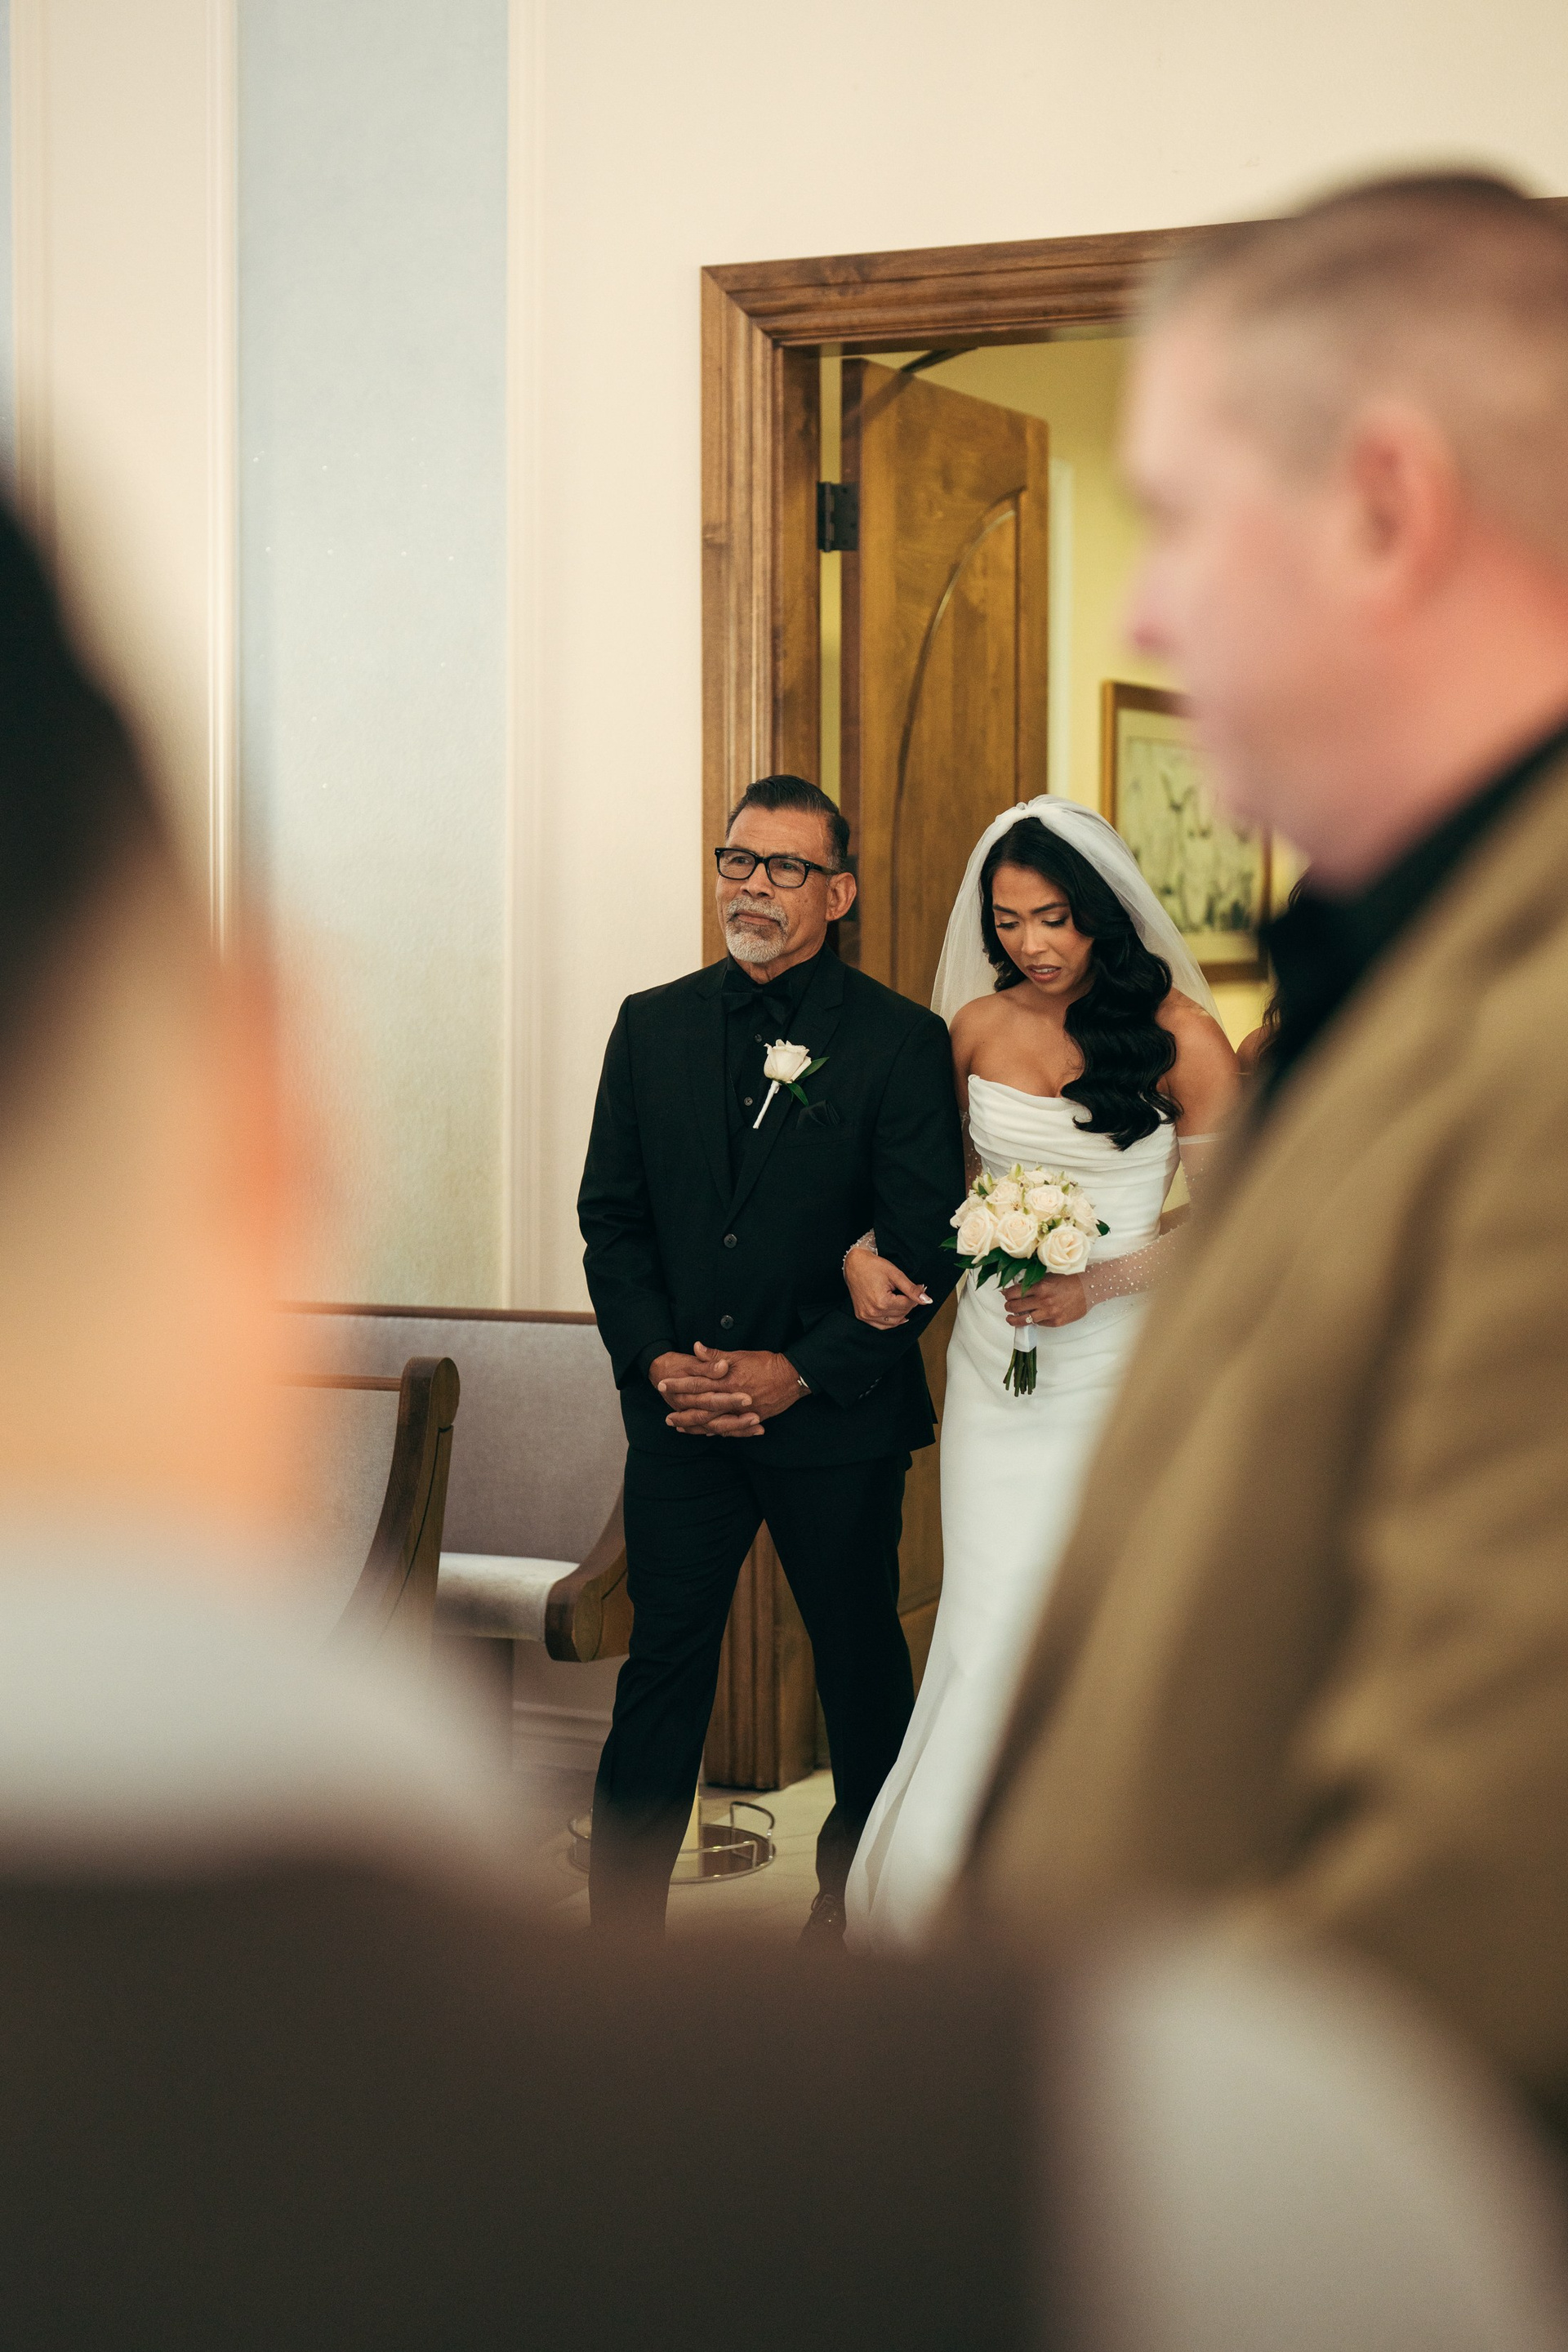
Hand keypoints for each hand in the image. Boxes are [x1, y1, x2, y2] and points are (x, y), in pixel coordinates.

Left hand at [656, 1342, 803, 1436]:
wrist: (792, 1377)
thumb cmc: (766, 1363)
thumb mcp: (740, 1355)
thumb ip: (716, 1355)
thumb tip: (695, 1347)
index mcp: (727, 1380)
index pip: (697, 1383)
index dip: (679, 1384)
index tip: (662, 1385)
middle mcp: (732, 1398)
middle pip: (701, 1407)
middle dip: (682, 1412)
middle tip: (666, 1418)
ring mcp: (742, 1411)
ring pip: (714, 1422)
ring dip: (695, 1426)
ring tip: (680, 1428)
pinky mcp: (752, 1418)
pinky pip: (732, 1429)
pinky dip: (718, 1431)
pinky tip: (706, 1433)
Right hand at [844, 1247, 930, 1330]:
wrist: (854, 1265)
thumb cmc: (874, 1266)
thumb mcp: (896, 1275)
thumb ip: (912, 1290)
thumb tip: (927, 1301)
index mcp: (881, 1301)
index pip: (907, 1305)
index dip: (916, 1297)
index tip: (920, 1287)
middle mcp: (873, 1312)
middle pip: (901, 1314)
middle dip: (909, 1304)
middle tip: (912, 1292)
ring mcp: (866, 1316)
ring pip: (893, 1323)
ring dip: (902, 1314)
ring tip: (904, 1301)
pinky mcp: (862, 1316)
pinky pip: (881, 1325)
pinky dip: (890, 1321)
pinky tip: (896, 1313)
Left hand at [1003, 1274, 1086, 1327]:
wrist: (1089, 1288)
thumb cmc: (1070, 1280)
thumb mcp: (1049, 1276)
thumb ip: (1034, 1282)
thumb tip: (1017, 1287)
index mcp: (1040, 1286)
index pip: (1014, 1293)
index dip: (1007, 1294)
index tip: (1005, 1295)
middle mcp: (1043, 1300)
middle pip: (1015, 1307)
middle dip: (1008, 1306)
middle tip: (1008, 1306)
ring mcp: (1049, 1313)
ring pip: (1024, 1320)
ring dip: (1014, 1320)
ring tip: (1011, 1319)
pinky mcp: (1055, 1322)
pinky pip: (1039, 1323)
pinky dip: (1034, 1320)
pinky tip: (1032, 1318)